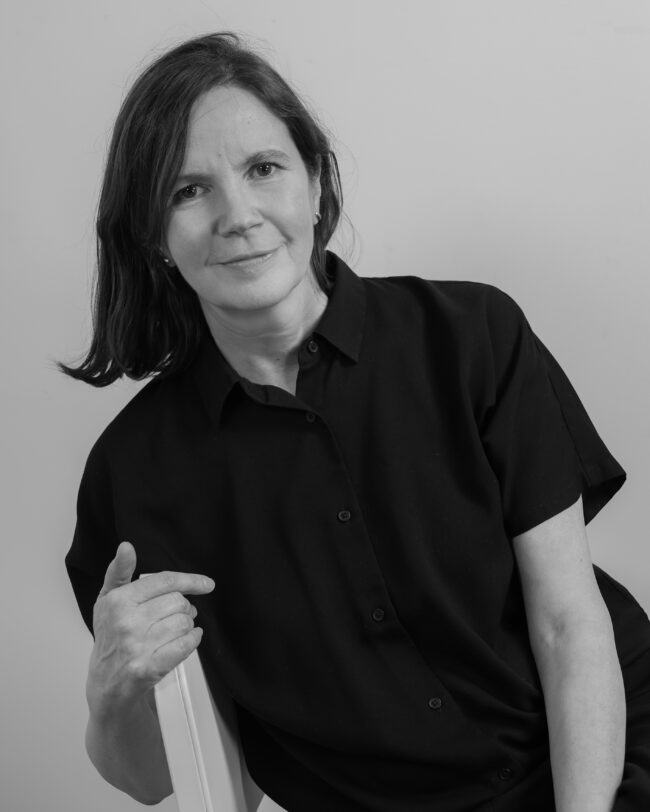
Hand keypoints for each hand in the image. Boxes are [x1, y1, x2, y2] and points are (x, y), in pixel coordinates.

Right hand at [86, 541, 214, 717]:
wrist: (106, 686)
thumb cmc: (110, 639)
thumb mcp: (107, 602)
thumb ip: (118, 573)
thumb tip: (126, 547)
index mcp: (118, 601)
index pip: (164, 581)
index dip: (190, 580)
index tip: (206, 584)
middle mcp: (126, 622)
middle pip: (178, 602)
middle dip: (184, 608)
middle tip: (178, 615)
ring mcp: (136, 646)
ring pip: (184, 623)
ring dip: (187, 626)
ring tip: (175, 631)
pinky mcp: (147, 668)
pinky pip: (185, 646)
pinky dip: (193, 641)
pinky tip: (188, 640)